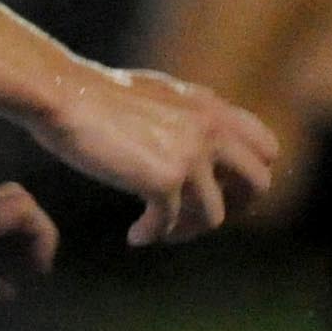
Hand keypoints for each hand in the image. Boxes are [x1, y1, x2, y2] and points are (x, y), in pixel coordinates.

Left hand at [0, 182, 60, 298]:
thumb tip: (11, 291)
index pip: (20, 206)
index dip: (43, 232)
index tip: (40, 269)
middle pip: (16, 194)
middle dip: (36, 224)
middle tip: (36, 262)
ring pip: (3, 201)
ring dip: (22, 226)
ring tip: (25, 261)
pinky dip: (6, 229)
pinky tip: (3, 258)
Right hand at [33, 65, 278, 246]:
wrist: (64, 95)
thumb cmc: (99, 96)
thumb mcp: (163, 95)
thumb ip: (192, 117)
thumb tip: (206, 145)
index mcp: (212, 108)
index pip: (267, 149)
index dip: (250, 176)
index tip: (224, 192)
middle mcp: (210, 130)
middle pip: (259, 185)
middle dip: (236, 209)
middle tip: (202, 219)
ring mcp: (190, 156)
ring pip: (215, 216)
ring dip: (187, 231)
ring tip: (161, 230)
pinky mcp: (163, 180)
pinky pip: (169, 224)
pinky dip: (151, 234)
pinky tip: (135, 235)